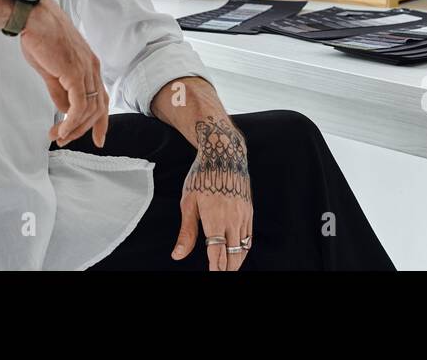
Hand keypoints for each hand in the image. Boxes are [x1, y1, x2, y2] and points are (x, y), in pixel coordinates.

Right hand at [18, 0, 108, 148]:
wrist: (33, 17)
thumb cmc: (40, 38)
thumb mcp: (51, 69)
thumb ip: (59, 90)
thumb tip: (65, 111)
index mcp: (90, 65)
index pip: (102, 98)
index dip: (101, 121)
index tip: (98, 140)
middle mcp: (93, 68)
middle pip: (98, 108)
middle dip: (84, 129)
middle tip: (65, 141)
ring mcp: (85, 70)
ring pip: (89, 109)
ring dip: (73, 128)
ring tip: (57, 137)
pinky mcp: (74, 72)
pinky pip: (79, 105)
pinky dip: (71, 121)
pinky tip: (61, 129)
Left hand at [172, 116, 252, 270]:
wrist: (224, 153)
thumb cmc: (202, 176)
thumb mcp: (188, 202)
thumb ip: (186, 232)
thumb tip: (177, 255)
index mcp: (215, 219)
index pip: (217, 254)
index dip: (215, 268)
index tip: (212, 274)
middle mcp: (233, 219)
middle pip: (232, 255)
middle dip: (226, 268)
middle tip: (219, 274)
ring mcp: (243, 215)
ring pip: (243, 248)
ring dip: (236, 261)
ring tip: (229, 268)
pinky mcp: (249, 210)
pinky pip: (249, 236)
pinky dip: (244, 249)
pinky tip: (238, 253)